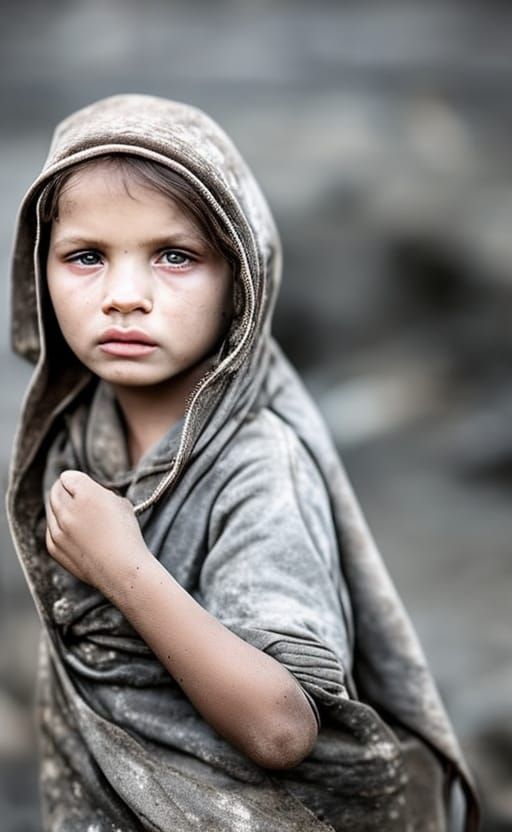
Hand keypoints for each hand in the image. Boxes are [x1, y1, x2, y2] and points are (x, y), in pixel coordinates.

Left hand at [45, 470, 147, 594]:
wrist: (121, 570)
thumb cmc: (126, 535)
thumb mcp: (120, 502)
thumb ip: (98, 491)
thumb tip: (86, 489)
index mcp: (85, 494)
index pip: (68, 476)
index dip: (78, 480)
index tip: (85, 485)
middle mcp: (67, 510)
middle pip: (55, 491)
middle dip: (65, 491)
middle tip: (76, 495)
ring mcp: (57, 530)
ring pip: (51, 509)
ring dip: (61, 508)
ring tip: (80, 516)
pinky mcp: (53, 547)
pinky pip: (50, 529)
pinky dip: (59, 526)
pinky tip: (75, 532)